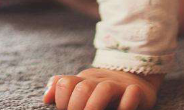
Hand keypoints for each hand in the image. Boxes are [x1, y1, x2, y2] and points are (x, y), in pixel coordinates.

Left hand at [42, 68, 163, 109]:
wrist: (136, 76)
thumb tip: (46, 98)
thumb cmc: (103, 90)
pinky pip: (132, 93)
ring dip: (95, 106)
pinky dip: (126, 103)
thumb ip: (62, 89)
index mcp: (84, 80)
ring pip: (104, 90)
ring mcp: (118, 86)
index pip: (65, 84)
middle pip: (83, 88)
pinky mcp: (137, 91)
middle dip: (76, 107)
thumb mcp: (82, 86)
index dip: (62, 100)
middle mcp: (100, 81)